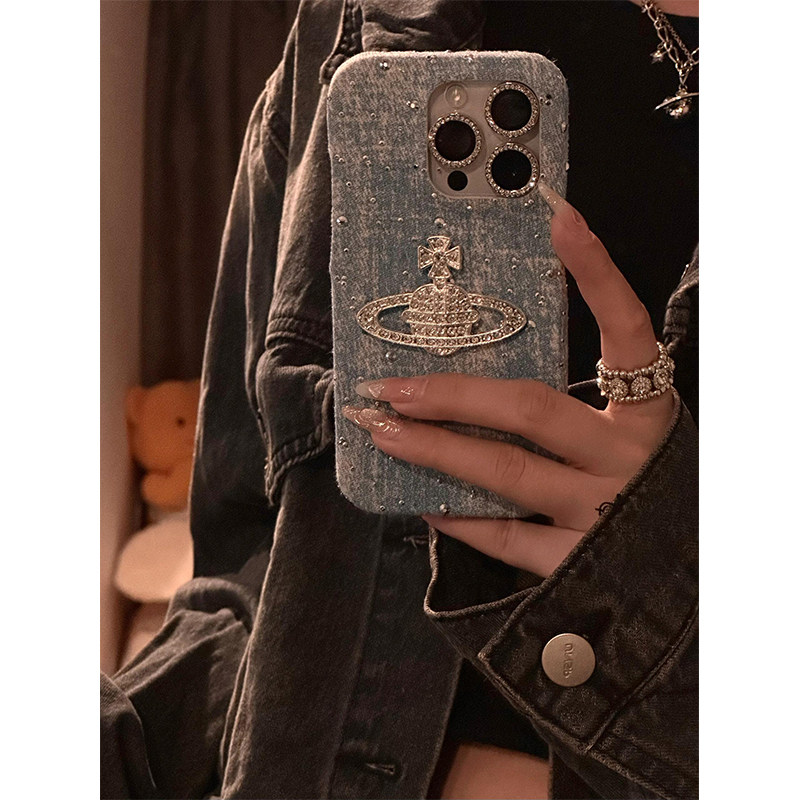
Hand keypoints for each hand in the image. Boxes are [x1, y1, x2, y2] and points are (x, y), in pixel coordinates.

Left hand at [343, 183, 674, 577]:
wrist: (691, 577)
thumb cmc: (647, 492)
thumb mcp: (628, 437)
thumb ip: (580, 408)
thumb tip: (488, 381)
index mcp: (649, 414)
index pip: (628, 332)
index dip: (597, 274)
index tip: (561, 219)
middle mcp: (628, 457)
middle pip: (531, 409)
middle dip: (452, 392)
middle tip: (391, 384)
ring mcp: (605, 512)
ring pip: (507, 471)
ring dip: (436, 449)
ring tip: (384, 432)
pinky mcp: (580, 565)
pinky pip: (509, 538)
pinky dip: (462, 521)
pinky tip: (426, 505)